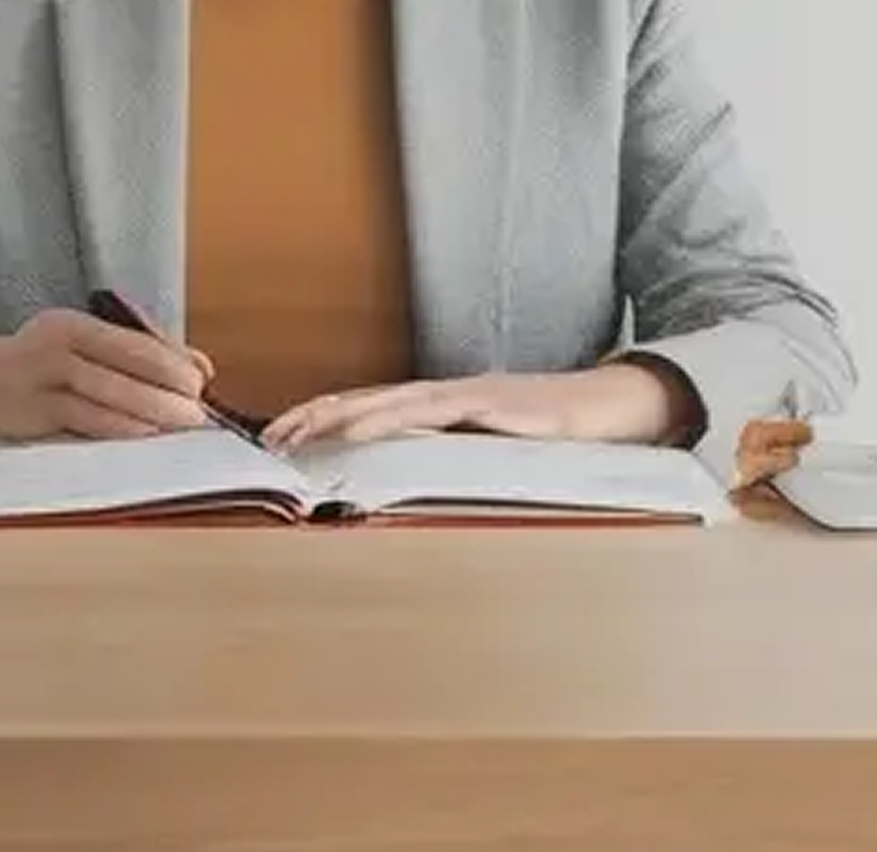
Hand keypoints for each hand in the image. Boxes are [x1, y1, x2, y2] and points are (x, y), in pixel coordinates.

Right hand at [0, 310, 215, 442]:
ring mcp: (45, 375)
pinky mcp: (34, 410)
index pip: (135, 340)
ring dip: (150, 410)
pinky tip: (142, 435)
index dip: (172, 361)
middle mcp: (61, 342)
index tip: (202, 380)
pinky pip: (85, 419)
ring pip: (108, 392)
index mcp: (79, 324)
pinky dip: (118, 426)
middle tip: (199, 409)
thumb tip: (201, 367)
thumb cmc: (42, 366)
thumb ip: (139, 356)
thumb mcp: (84, 349)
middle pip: (126, 363)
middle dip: (168, 387)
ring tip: (181, 424)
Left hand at [262, 359, 692, 454]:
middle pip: (367, 400)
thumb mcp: (491, 450)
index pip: (368, 406)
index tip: (280, 435)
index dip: (322, 417)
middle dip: (317, 416)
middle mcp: (445, 393)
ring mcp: (467, 396)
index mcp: (440, 405)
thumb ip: (453, 456)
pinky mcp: (492, 406)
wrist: (605, 409)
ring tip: (308, 431)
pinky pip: (437, 411)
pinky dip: (401, 417)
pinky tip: (377, 427)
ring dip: (346, 416)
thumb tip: (408, 483)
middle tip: (272, 438)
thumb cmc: (549, 434)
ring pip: (393, 402)